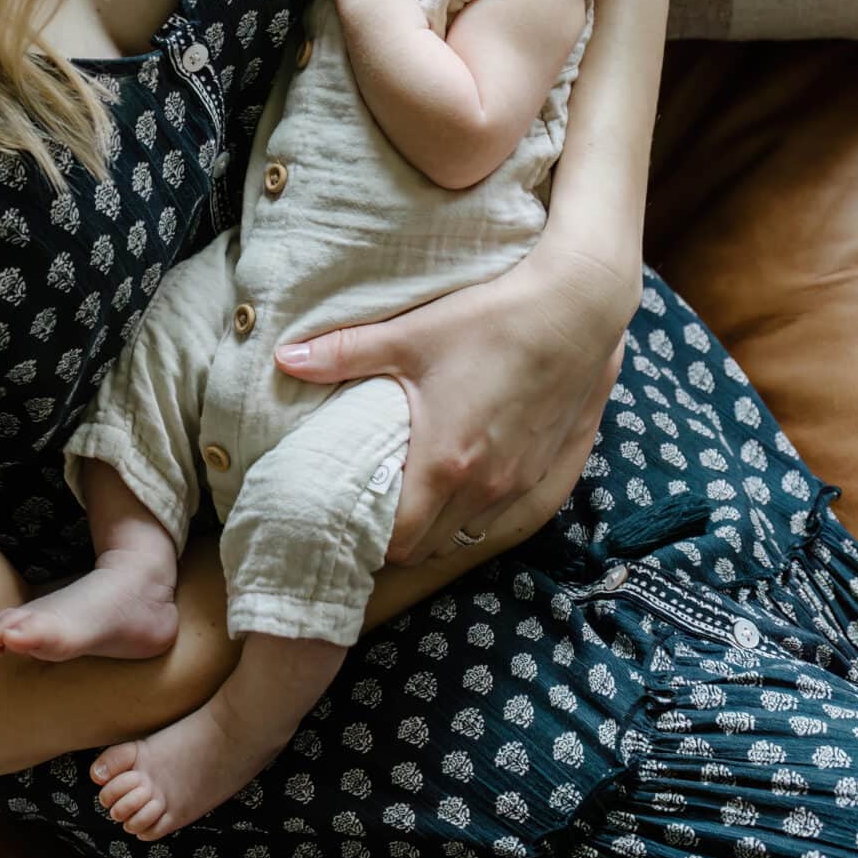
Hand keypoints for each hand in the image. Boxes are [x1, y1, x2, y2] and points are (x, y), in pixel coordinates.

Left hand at [274, 244, 632, 563]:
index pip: (398, 540)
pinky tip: (462, 472)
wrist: (575, 309)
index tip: (351, 511)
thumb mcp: (411, 335)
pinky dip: (473, 508)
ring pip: (465, 534)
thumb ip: (343, 353)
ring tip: (416, 488)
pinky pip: (499, 514)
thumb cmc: (491, 320)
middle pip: (429, 548)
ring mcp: (517, 483)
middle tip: (375, 501)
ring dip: (438, 524)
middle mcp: (484, 486)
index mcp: (445, 461)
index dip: (369, 536)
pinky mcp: (542, 470)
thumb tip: (282, 359)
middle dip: (399, 535)